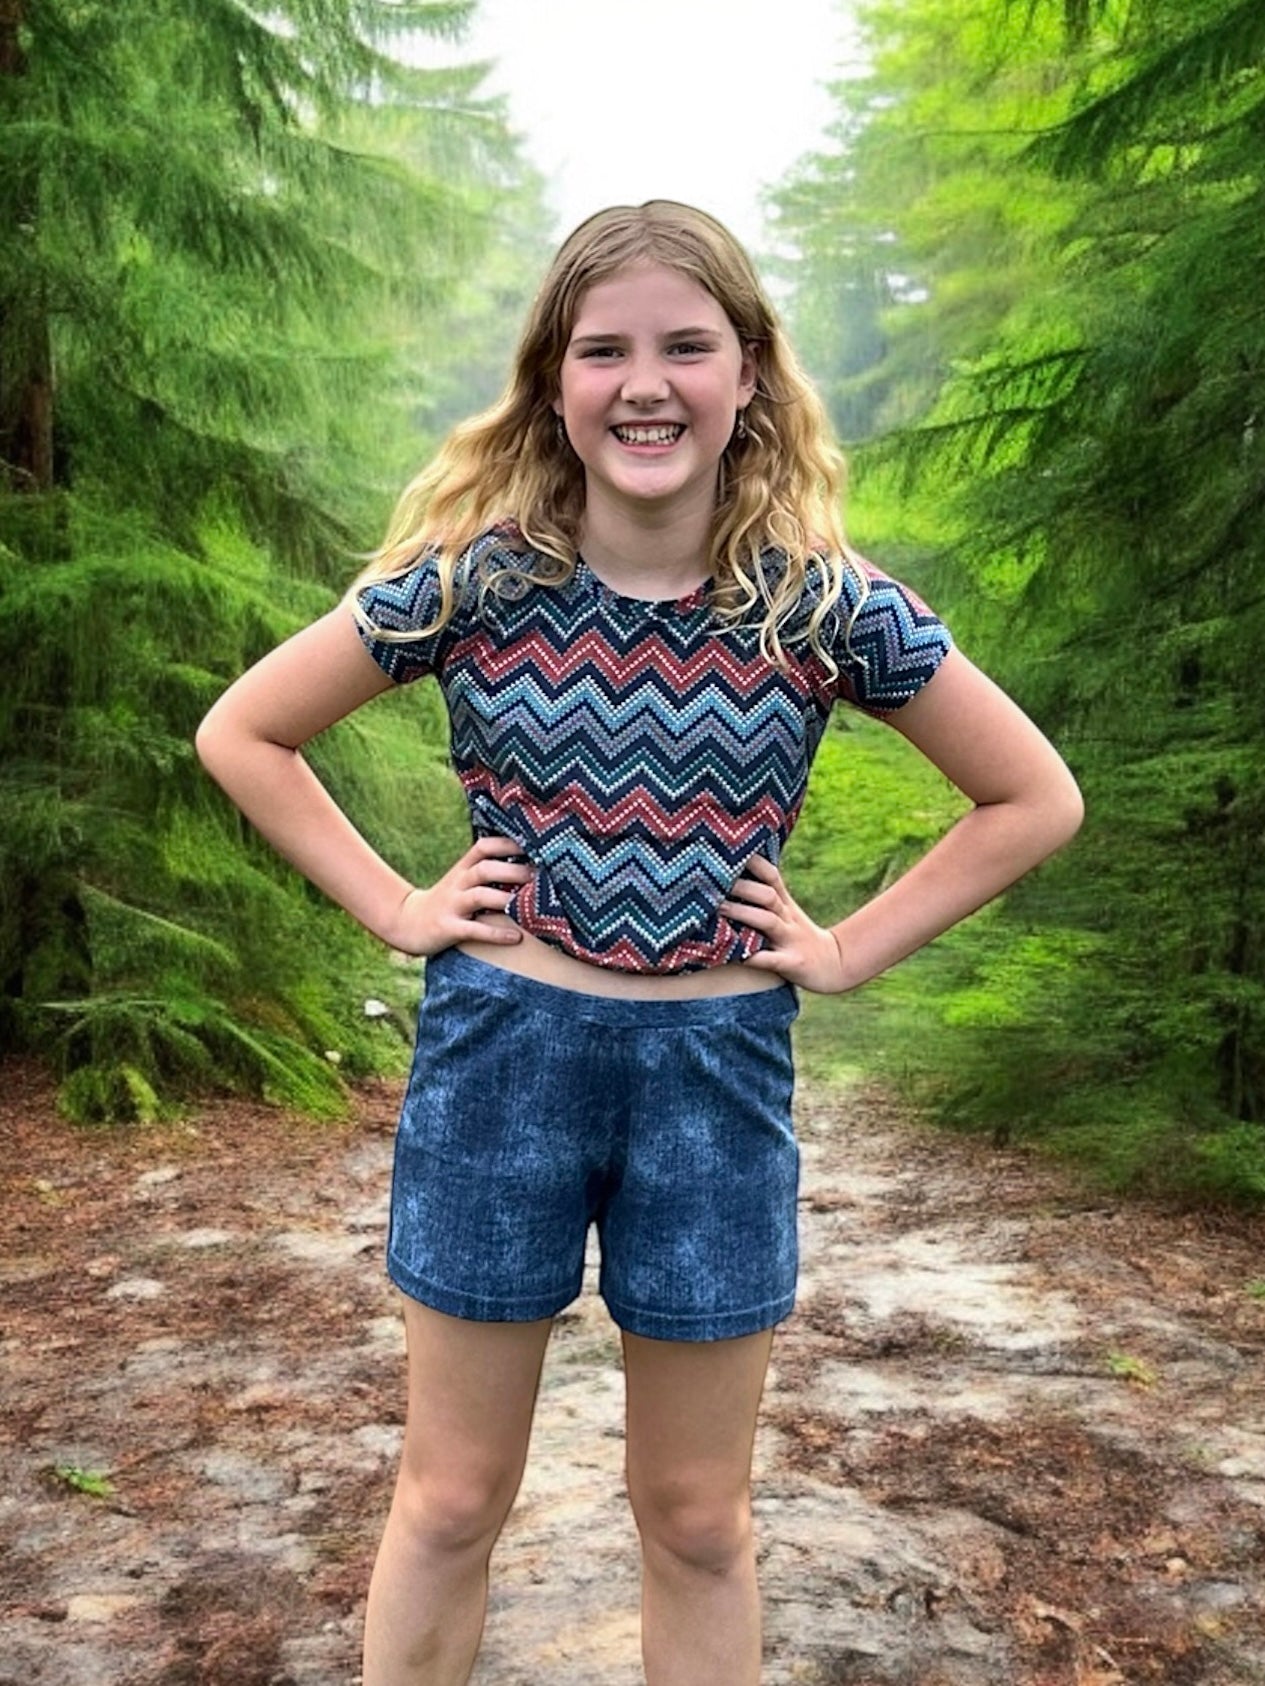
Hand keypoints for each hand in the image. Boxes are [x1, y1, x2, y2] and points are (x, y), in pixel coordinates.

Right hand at [387, 836, 530, 955]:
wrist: (407, 922)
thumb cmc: (446, 901)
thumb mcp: (461, 881)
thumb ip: (487, 873)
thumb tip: (528, 868)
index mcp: (462, 869)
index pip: (483, 847)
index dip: (507, 844)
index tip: (533, 845)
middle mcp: (458, 883)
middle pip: (484, 869)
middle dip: (512, 871)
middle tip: (538, 875)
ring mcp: (452, 905)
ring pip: (479, 896)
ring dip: (505, 899)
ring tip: (529, 905)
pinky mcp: (448, 928)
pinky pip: (474, 930)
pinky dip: (495, 933)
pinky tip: (515, 937)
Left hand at [719, 856, 850, 992]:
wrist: (834, 965)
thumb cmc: (799, 936)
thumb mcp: (788, 911)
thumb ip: (765, 895)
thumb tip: (732, 877)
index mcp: (785, 904)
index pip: (771, 876)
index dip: (752, 862)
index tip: (728, 851)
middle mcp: (788, 918)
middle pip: (767, 895)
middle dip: (742, 887)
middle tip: (711, 883)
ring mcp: (790, 940)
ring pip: (768, 921)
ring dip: (742, 913)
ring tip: (718, 909)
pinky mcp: (792, 963)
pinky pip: (770, 959)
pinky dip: (752, 957)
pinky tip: (733, 954)